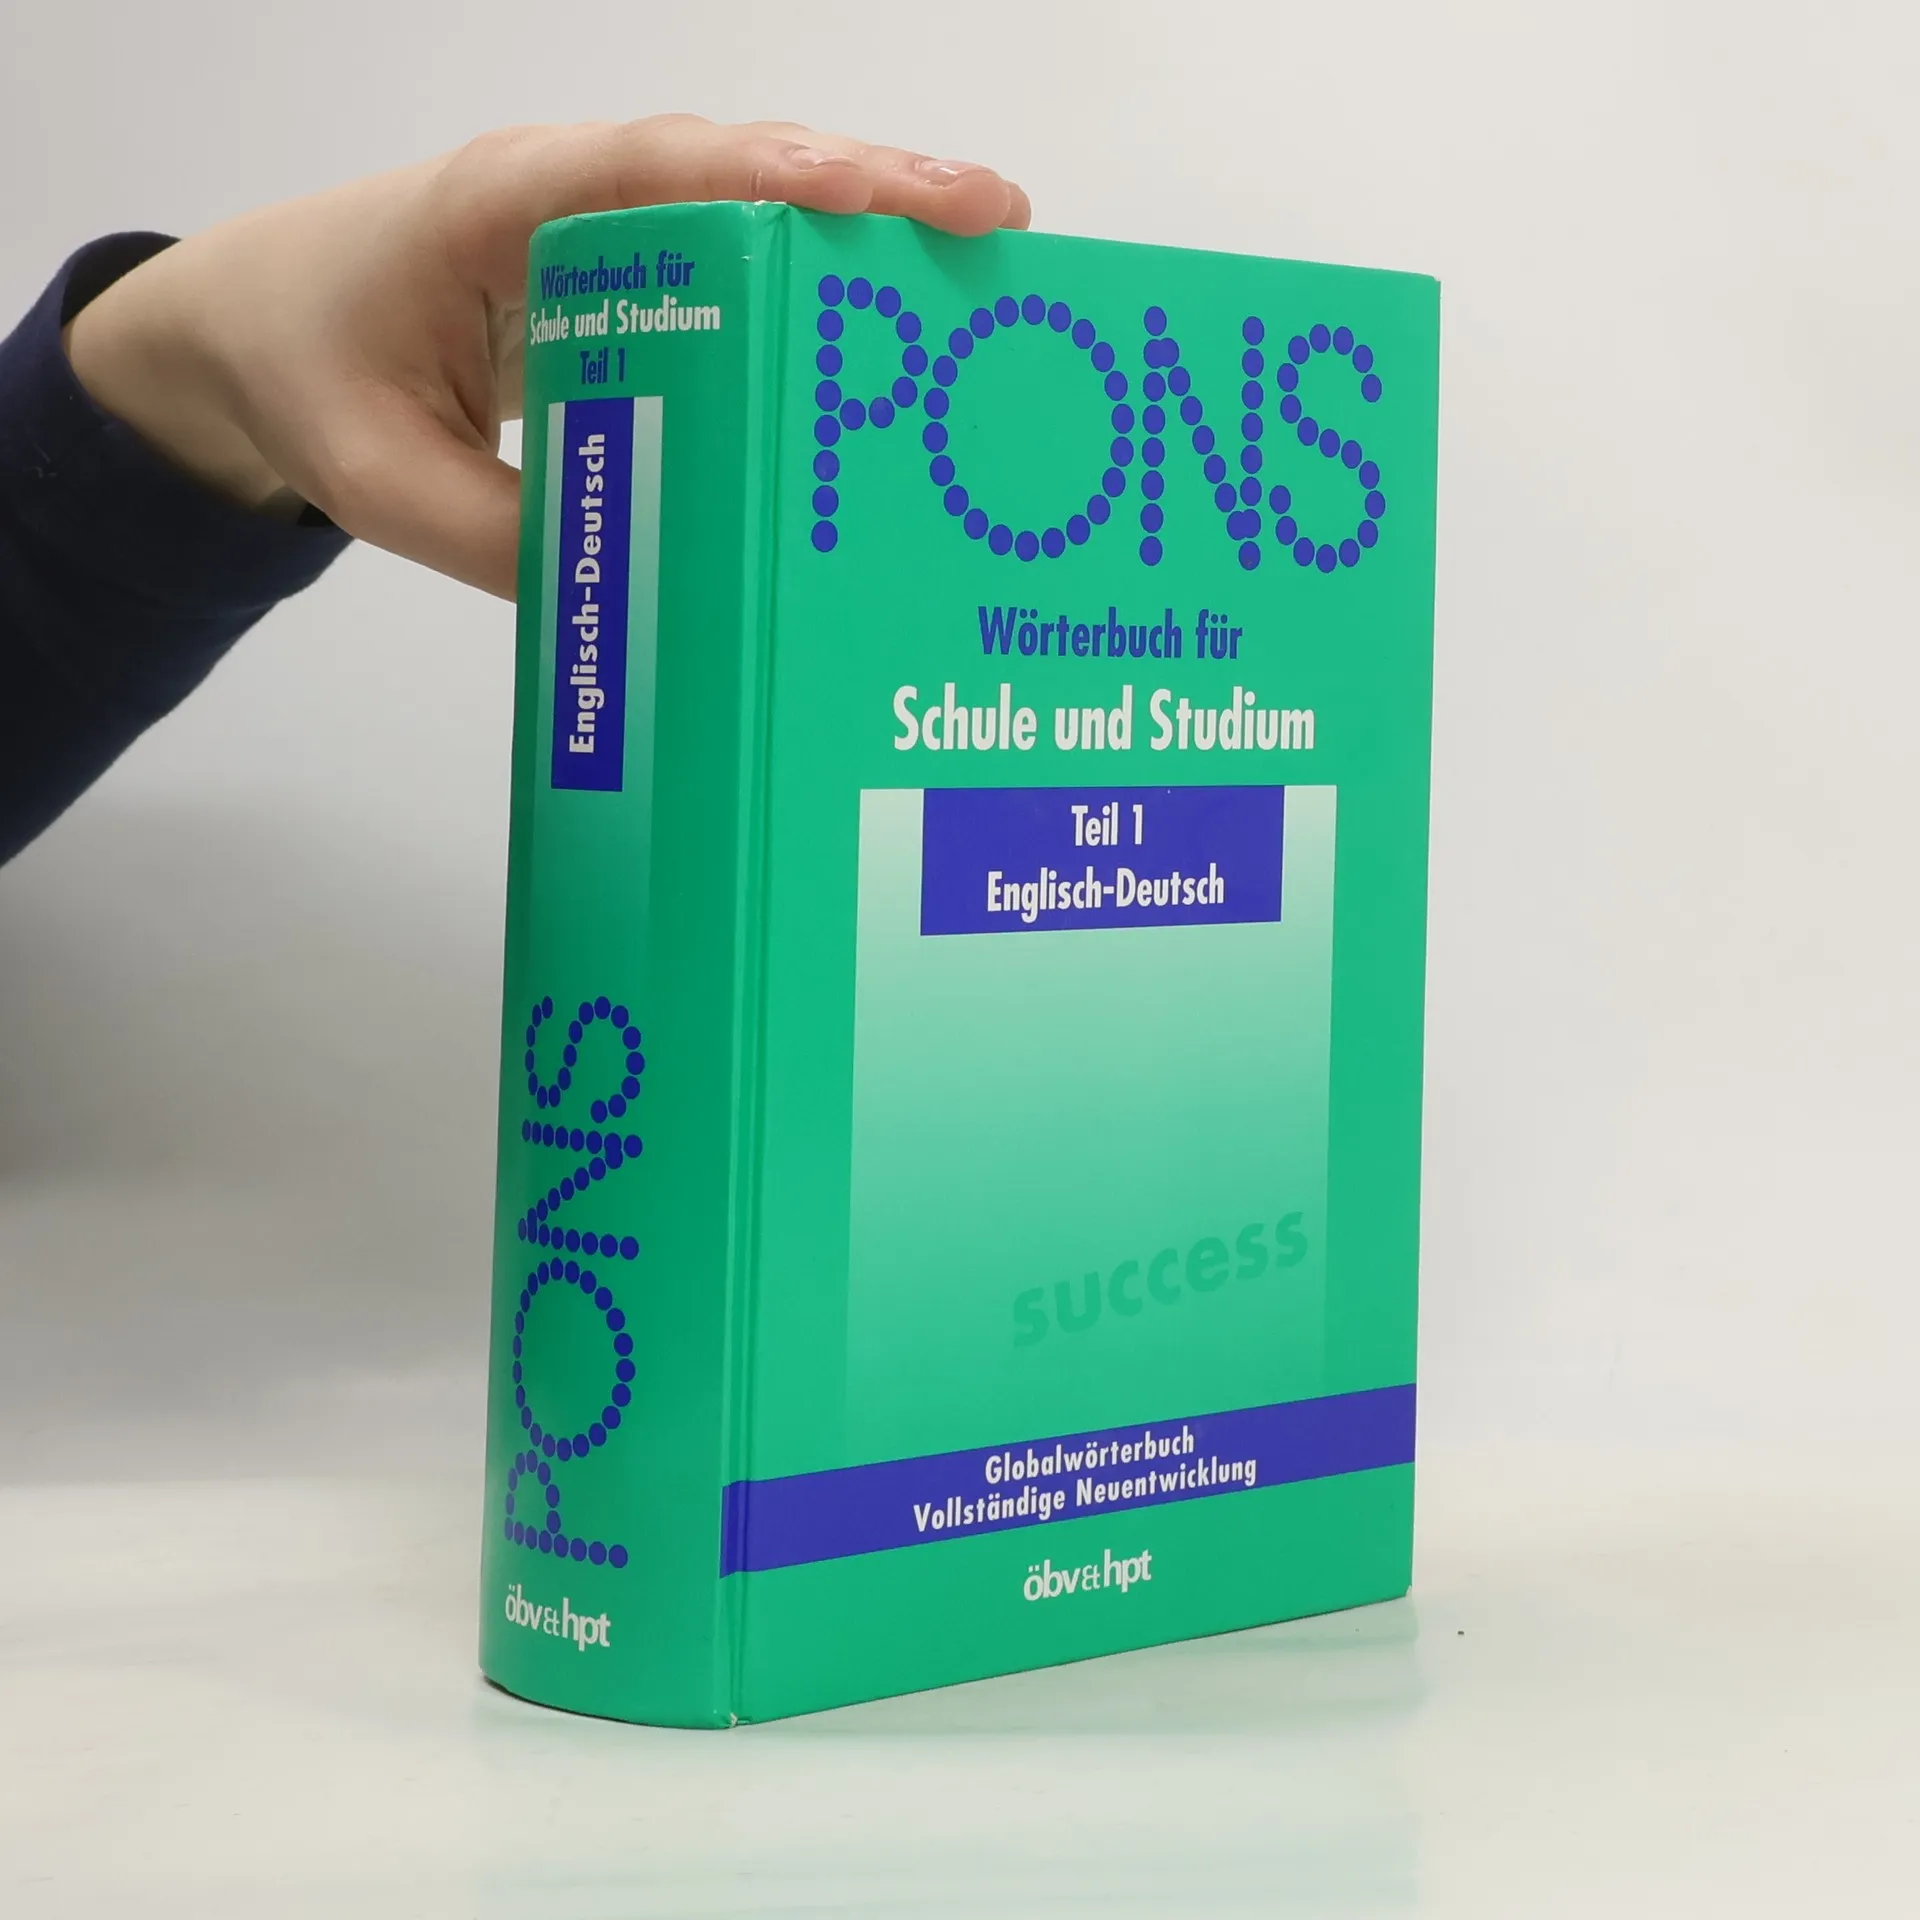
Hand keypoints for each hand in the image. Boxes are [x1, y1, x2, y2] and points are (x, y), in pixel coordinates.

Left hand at [63, 117, 1030, 597]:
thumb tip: (653, 597)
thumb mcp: (381, 481)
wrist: (257, 335)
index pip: (650, 169)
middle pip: (736, 167)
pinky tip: (889, 326)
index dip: (771, 176)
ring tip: (979, 262)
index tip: (877, 197)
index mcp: (499, 210)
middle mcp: (570, 197)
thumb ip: (506, 536)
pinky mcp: (626, 276)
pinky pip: (733, 261)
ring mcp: (605, 230)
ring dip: (864, 227)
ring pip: (750, 204)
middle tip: (992, 222)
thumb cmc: (306, 376)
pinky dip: (816, 279)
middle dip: (870, 186)